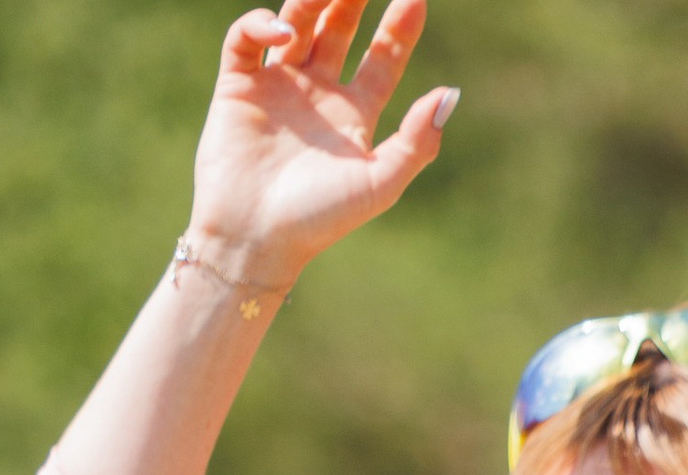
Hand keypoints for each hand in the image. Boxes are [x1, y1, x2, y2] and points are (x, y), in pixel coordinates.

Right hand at [188, 0, 455, 290]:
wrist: (256, 238)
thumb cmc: (320, 220)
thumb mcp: (380, 184)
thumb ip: (417, 142)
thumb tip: (449, 93)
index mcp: (355, 115)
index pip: (383, 58)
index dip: (400, 26)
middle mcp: (318, 93)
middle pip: (340, 28)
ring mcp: (278, 85)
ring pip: (297, 22)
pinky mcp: (238, 85)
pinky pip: (247, 39)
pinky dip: (261, 25)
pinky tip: (282, 32)